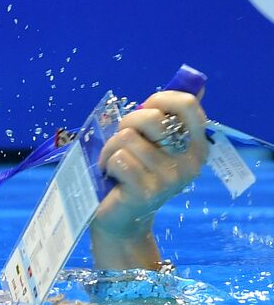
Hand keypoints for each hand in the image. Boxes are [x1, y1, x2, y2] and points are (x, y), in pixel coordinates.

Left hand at [91, 89, 208, 241]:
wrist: (121, 219)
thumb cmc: (133, 175)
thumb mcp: (154, 145)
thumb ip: (170, 119)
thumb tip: (197, 84)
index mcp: (196, 147)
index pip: (188, 105)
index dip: (160, 99)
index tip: (145, 108)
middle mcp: (188, 163)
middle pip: (150, 118)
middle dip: (126, 124)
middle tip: (121, 143)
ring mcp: (169, 178)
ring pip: (127, 139)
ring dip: (111, 149)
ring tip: (114, 164)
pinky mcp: (146, 191)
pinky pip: (119, 158)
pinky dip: (107, 163)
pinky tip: (110, 176)